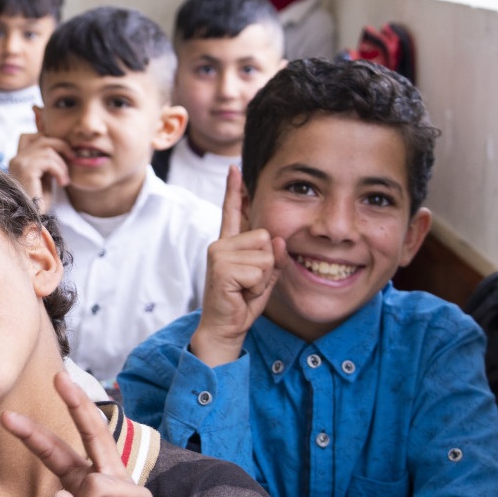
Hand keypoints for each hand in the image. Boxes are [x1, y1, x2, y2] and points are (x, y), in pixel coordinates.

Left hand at [1, 372, 162, 496]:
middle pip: (94, 433)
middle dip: (77, 403)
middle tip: (58, 377)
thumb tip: (67, 494)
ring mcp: (132, 494)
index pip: (60, 453)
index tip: (8, 417)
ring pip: (89, 487)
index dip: (35, 435)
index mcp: (88, 487)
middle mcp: (112, 482)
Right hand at [9, 133, 71, 212]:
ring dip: (62, 164)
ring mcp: (19, 163)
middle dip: (62, 147)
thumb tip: (63, 148)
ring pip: (48, 150)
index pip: (34, 137)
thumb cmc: (39, 204)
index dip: (52, 141)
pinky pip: (49, 161)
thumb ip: (48, 163)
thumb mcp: (45, 178)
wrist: (31, 221)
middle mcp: (16, 159)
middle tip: (73, 159)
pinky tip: (62, 182)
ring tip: (64, 180)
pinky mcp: (26, 169)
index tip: (66, 154)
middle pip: (43, 139)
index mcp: (19, 160)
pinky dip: (60, 170)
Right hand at [191, 165, 288, 365]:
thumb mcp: (266, 278)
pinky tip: (240, 293)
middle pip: (266, 238)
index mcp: (230, 244)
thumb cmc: (243, 303)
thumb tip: (278, 240)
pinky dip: (256, 286)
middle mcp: (221, 244)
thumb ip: (274, 258)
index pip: (234, 211)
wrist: (225, 328)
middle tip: (249, 283)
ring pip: (265, 254)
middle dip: (268, 264)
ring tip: (244, 289)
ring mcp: (218, 253)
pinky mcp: (221, 266)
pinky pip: (259, 269)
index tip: (234, 168)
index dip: (234, 190)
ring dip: (262, 277)